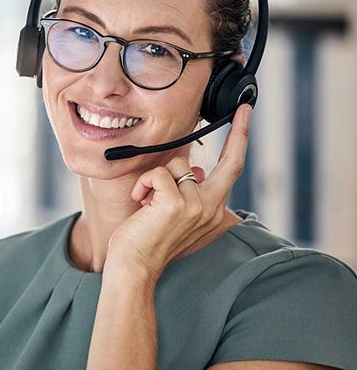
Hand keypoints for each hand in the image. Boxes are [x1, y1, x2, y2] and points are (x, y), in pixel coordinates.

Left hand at [105, 104, 252, 278]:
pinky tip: (140, 201)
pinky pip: (158, 173)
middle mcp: (210, 209)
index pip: (231, 172)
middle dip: (239, 133)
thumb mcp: (173, 215)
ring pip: (176, 165)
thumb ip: (188, 195)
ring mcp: (195, 207)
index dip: (239, 143)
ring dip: (154, 178)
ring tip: (146, 201)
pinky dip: (144, 183)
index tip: (244, 117)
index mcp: (211, 211)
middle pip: (230, 163)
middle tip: (242, 110)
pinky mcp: (175, 205)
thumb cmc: (147, 242)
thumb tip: (195, 171)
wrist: (134, 268)